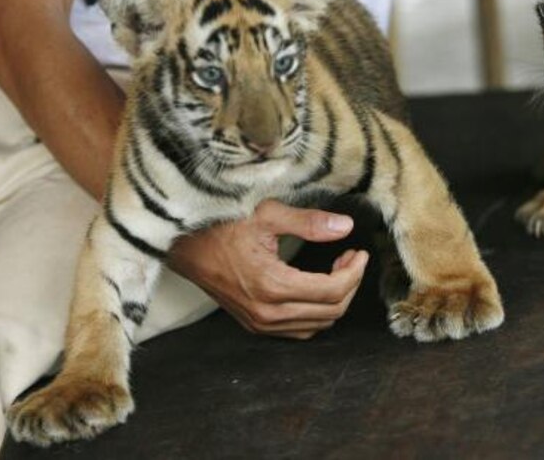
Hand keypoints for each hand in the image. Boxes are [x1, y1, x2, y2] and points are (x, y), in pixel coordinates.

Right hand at [169, 200, 368, 338]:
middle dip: (349, 284)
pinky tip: (317, 288)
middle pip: (330, 311)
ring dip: (335, 300)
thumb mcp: (266, 214)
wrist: (183, 243)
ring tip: (337, 269)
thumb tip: (346, 226)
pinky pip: (298, 330)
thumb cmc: (221, 223)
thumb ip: (309, 222)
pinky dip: (317, 313)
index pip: (332, 291)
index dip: (354, 272)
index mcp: (271, 285)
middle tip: (351, 258)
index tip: (360, 252)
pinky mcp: (254, 324)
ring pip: (317, 324)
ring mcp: (259, 322)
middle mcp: (266, 312)